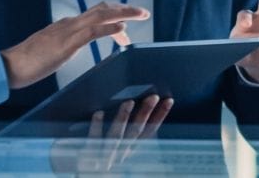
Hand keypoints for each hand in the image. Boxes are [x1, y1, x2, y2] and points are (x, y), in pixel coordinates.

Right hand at [2, 2, 148, 88]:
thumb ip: (63, 45)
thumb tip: (72, 45)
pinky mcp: (67, 42)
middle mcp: (70, 23)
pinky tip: (123, 31)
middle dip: (124, 9)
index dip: (114, 16)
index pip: (95, 15)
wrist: (11, 66)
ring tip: (141, 15)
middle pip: (102, 9)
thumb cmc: (28, 62)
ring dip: (124, 13)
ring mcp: (68, 31)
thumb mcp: (51, 51)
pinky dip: (110, 28)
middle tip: (142, 13)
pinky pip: (93, 32)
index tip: (126, 27)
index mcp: (66, 25)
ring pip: (101, 15)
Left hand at [52, 95, 172, 174]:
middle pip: (136, 131)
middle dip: (145, 114)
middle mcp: (121, 153)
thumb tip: (134, 105)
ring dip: (123, 118)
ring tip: (128, 102)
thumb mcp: (118, 151)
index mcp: (129, 150)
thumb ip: (126, 134)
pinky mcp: (90, 158)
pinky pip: (93, 141)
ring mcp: (106, 156)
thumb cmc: (103, 161)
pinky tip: (98, 113)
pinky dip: (96, 127)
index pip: (149, 131)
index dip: (160, 117)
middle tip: (153, 97)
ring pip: (117, 136)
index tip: (169, 101)